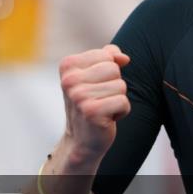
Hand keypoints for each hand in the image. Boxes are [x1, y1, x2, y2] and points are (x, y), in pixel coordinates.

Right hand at [59, 44, 130, 160]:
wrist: (82, 139)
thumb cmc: (91, 102)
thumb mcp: (95, 75)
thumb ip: (108, 57)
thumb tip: (124, 58)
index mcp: (68, 65)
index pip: (107, 55)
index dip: (109, 71)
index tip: (96, 85)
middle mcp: (70, 80)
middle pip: (114, 69)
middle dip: (115, 84)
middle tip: (100, 98)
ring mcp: (79, 96)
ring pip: (121, 86)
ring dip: (118, 99)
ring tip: (103, 108)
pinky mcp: (92, 112)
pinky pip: (124, 102)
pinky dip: (122, 111)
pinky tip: (108, 118)